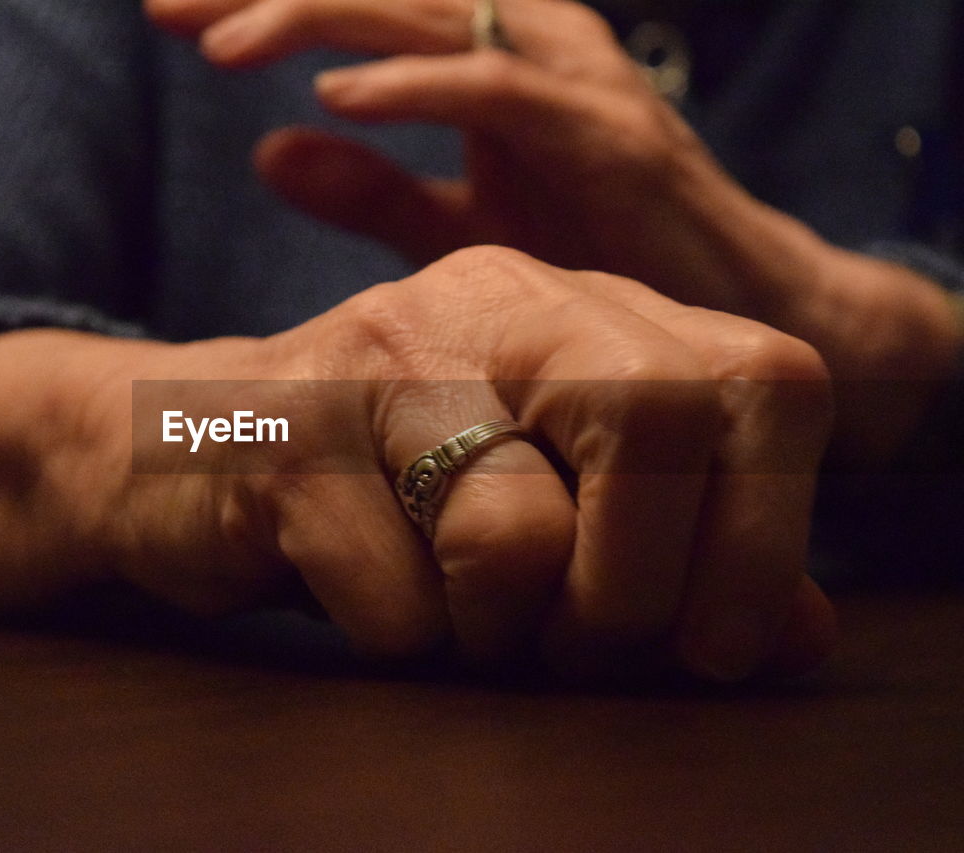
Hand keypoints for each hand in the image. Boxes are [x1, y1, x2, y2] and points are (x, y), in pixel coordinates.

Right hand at [0, 247, 835, 682]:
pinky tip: (358, 588)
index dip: (767, 535)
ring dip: (495, 630)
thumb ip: (673, 548)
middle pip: (661, 428)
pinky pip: (396, 604)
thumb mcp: (547, 492)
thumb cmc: (387, 488)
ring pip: (513, 539)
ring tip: (453, 611)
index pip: (761, 384)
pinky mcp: (287, 442)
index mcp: (579, 305)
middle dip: (629, 595)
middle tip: (569, 642)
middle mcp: (490, 302)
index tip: (714, 641)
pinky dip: (395, 638)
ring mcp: (382, 361)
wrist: (179, 449)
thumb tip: (796, 630)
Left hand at [146, 0, 962, 460]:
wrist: (733, 322)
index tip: (165, 13)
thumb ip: (370, 191)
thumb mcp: (464, 228)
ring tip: (222, 42)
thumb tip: (265, 150)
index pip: (364, 6)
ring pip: (438, 13)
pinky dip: (424, 84)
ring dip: (326, 17)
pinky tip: (343, 93)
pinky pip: (504, 91)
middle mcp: (529, 48)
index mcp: (486, 61)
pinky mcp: (612, 136)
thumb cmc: (603, 266)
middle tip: (162, 6)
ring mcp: (576, 83)